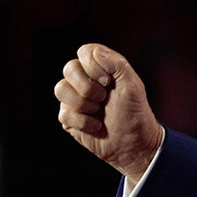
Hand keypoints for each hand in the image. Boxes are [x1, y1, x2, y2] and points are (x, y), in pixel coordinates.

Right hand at [54, 43, 163, 181]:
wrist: (133, 145)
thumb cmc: (135, 113)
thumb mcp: (133, 86)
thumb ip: (117, 64)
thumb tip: (93, 52)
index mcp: (103, 69)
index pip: (85, 52)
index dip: (93, 65)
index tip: (109, 81)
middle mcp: (86, 80)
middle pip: (69, 68)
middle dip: (87, 87)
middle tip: (104, 98)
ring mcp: (76, 98)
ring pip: (60, 89)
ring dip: (83, 104)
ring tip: (99, 112)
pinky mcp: (69, 118)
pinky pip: (63, 113)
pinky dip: (83, 122)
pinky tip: (96, 126)